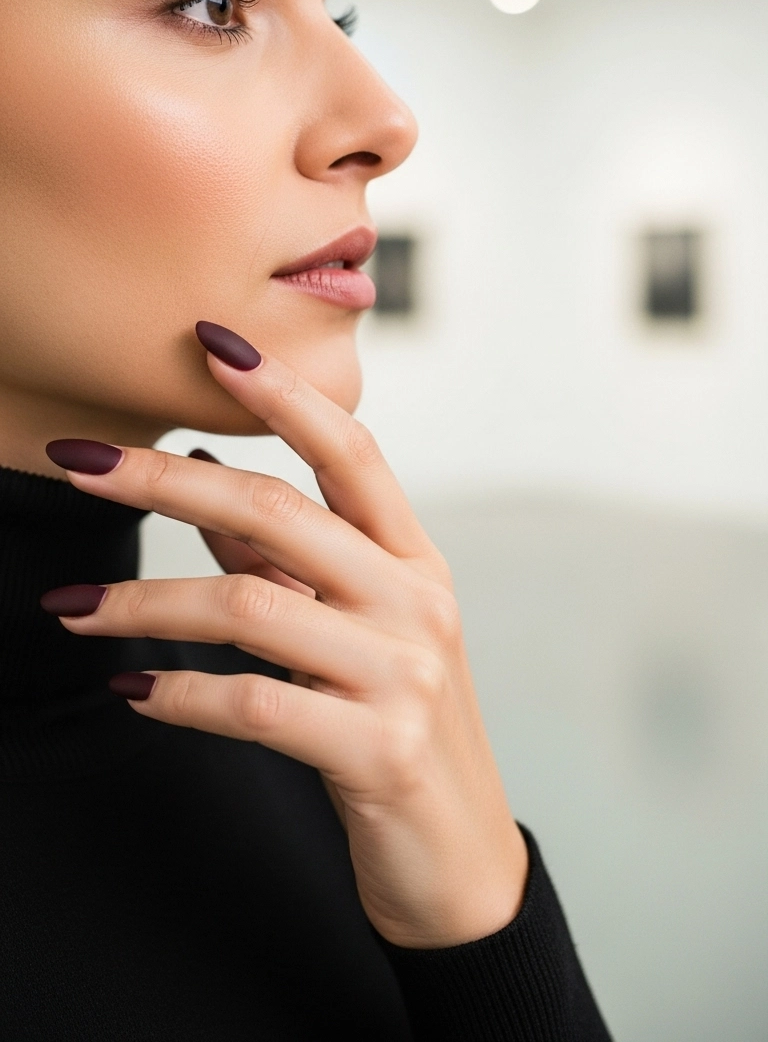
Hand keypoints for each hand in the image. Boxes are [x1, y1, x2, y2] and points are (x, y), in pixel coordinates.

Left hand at [45, 331, 527, 947]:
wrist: (463, 862)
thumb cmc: (399, 728)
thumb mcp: (360, 631)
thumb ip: (290, 561)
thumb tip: (205, 484)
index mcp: (414, 560)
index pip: (349, 451)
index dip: (281, 391)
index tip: (211, 342)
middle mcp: (413, 601)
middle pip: (276, 510)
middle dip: (162, 482)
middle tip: (78, 462)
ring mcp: (402, 674)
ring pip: (247, 607)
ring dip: (142, 604)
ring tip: (71, 610)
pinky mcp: (376, 750)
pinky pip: (253, 704)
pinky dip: (179, 693)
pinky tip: (131, 689)